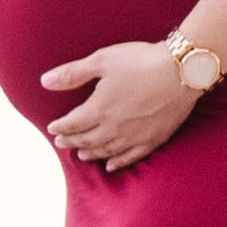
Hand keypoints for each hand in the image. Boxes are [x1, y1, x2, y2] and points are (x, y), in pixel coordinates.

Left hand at [39, 41, 207, 174]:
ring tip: (81, 155)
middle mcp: (114, 128)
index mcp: (99, 109)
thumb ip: (72, 74)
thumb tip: (44, 82)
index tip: (52, 128)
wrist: (181, 71)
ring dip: (90, 153)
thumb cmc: (141, 61)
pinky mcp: (153, 140)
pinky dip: (117, 162)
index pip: (72, 124)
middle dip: (71, 141)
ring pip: (105, 151)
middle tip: (61, 142)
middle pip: (86, 140)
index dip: (60, 127)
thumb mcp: (102, 60)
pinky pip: (130, 157)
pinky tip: (110, 165)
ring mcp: (134, 137)